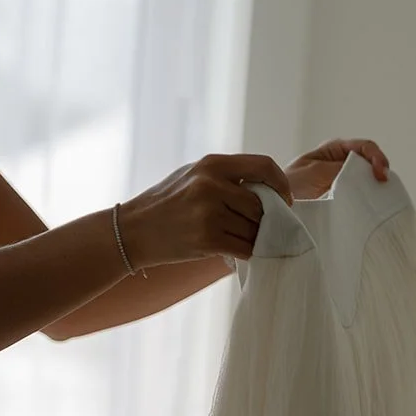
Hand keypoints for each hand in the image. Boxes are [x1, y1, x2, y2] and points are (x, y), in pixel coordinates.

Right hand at [119, 152, 292, 269]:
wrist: (132, 232)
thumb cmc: (163, 204)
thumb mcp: (192, 176)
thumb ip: (225, 177)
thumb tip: (263, 189)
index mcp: (212, 164)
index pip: (263, 167)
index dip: (280, 184)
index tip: (283, 199)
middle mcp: (213, 186)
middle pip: (261, 203)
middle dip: (267, 218)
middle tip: (264, 227)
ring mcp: (210, 214)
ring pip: (253, 228)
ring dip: (257, 237)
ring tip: (249, 239)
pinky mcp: (207, 240)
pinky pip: (243, 247)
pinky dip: (249, 252)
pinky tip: (244, 251)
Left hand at [286, 138, 389, 200]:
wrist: (273, 207)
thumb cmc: (289, 185)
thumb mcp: (314, 171)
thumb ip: (338, 169)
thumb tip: (363, 173)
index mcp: (334, 150)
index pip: (364, 147)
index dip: (376, 158)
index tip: (379, 175)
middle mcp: (341, 164)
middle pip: (369, 164)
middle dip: (379, 173)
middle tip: (383, 187)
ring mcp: (342, 182)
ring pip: (366, 182)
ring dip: (373, 189)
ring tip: (380, 199)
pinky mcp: (341, 201)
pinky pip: (357, 199)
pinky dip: (364, 202)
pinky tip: (367, 209)